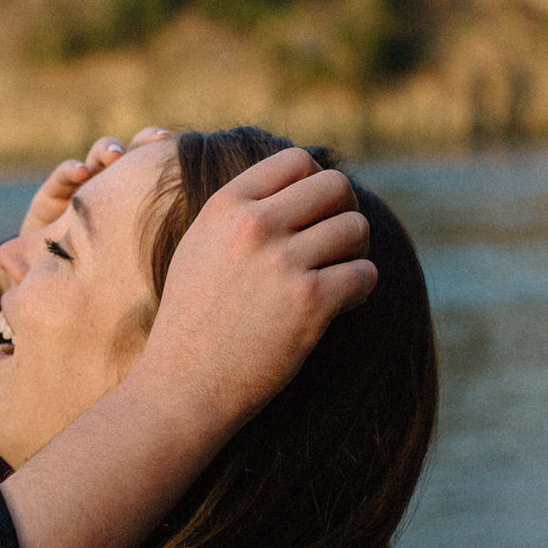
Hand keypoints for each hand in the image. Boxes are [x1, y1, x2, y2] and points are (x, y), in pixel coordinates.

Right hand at [0, 130, 171, 292]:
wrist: (53, 300)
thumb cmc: (101, 290)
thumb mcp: (133, 274)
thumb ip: (159, 254)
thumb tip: (198, 248)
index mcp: (135, 207)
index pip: (155, 176)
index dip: (167, 159)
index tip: (182, 151)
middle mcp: (111, 194)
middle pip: (131, 159)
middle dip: (143, 143)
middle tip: (156, 138)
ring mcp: (82, 193)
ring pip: (97, 160)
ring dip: (108, 151)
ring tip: (115, 156)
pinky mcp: (51, 199)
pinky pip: (62, 178)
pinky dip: (71, 171)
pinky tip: (81, 172)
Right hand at [130, 146, 374, 433]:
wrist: (182, 386)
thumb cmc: (192, 321)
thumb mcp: (200, 247)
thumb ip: (241, 212)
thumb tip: (299, 184)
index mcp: (225, 206)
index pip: (296, 161)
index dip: (315, 184)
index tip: (313, 214)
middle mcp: (254, 226)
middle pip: (336, 185)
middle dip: (344, 211)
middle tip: (335, 243)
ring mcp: (283, 263)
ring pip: (356, 228)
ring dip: (355, 251)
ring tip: (336, 275)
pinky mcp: (309, 302)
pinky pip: (365, 273)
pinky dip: (360, 288)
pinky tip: (339, 304)